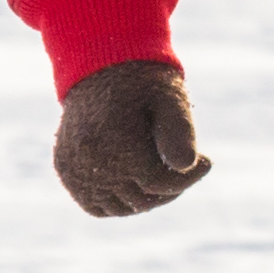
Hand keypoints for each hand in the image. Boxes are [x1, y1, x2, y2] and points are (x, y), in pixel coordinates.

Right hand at [53, 58, 209, 215]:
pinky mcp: (66, 170)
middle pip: (142, 200)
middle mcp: (90, 162)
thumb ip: (180, 131)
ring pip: (120, 208)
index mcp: (117, 144)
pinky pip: (95, 206)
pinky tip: (136, 182)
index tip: (207, 162)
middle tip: (185, 168)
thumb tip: (186, 165)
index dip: (189, 177)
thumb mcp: (169, 98)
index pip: (161, 184)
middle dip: (170, 188)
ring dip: (145, 197)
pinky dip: (117, 201)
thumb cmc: (142, 82)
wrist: (99, 64)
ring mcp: (74, 169)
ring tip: (161, 174)